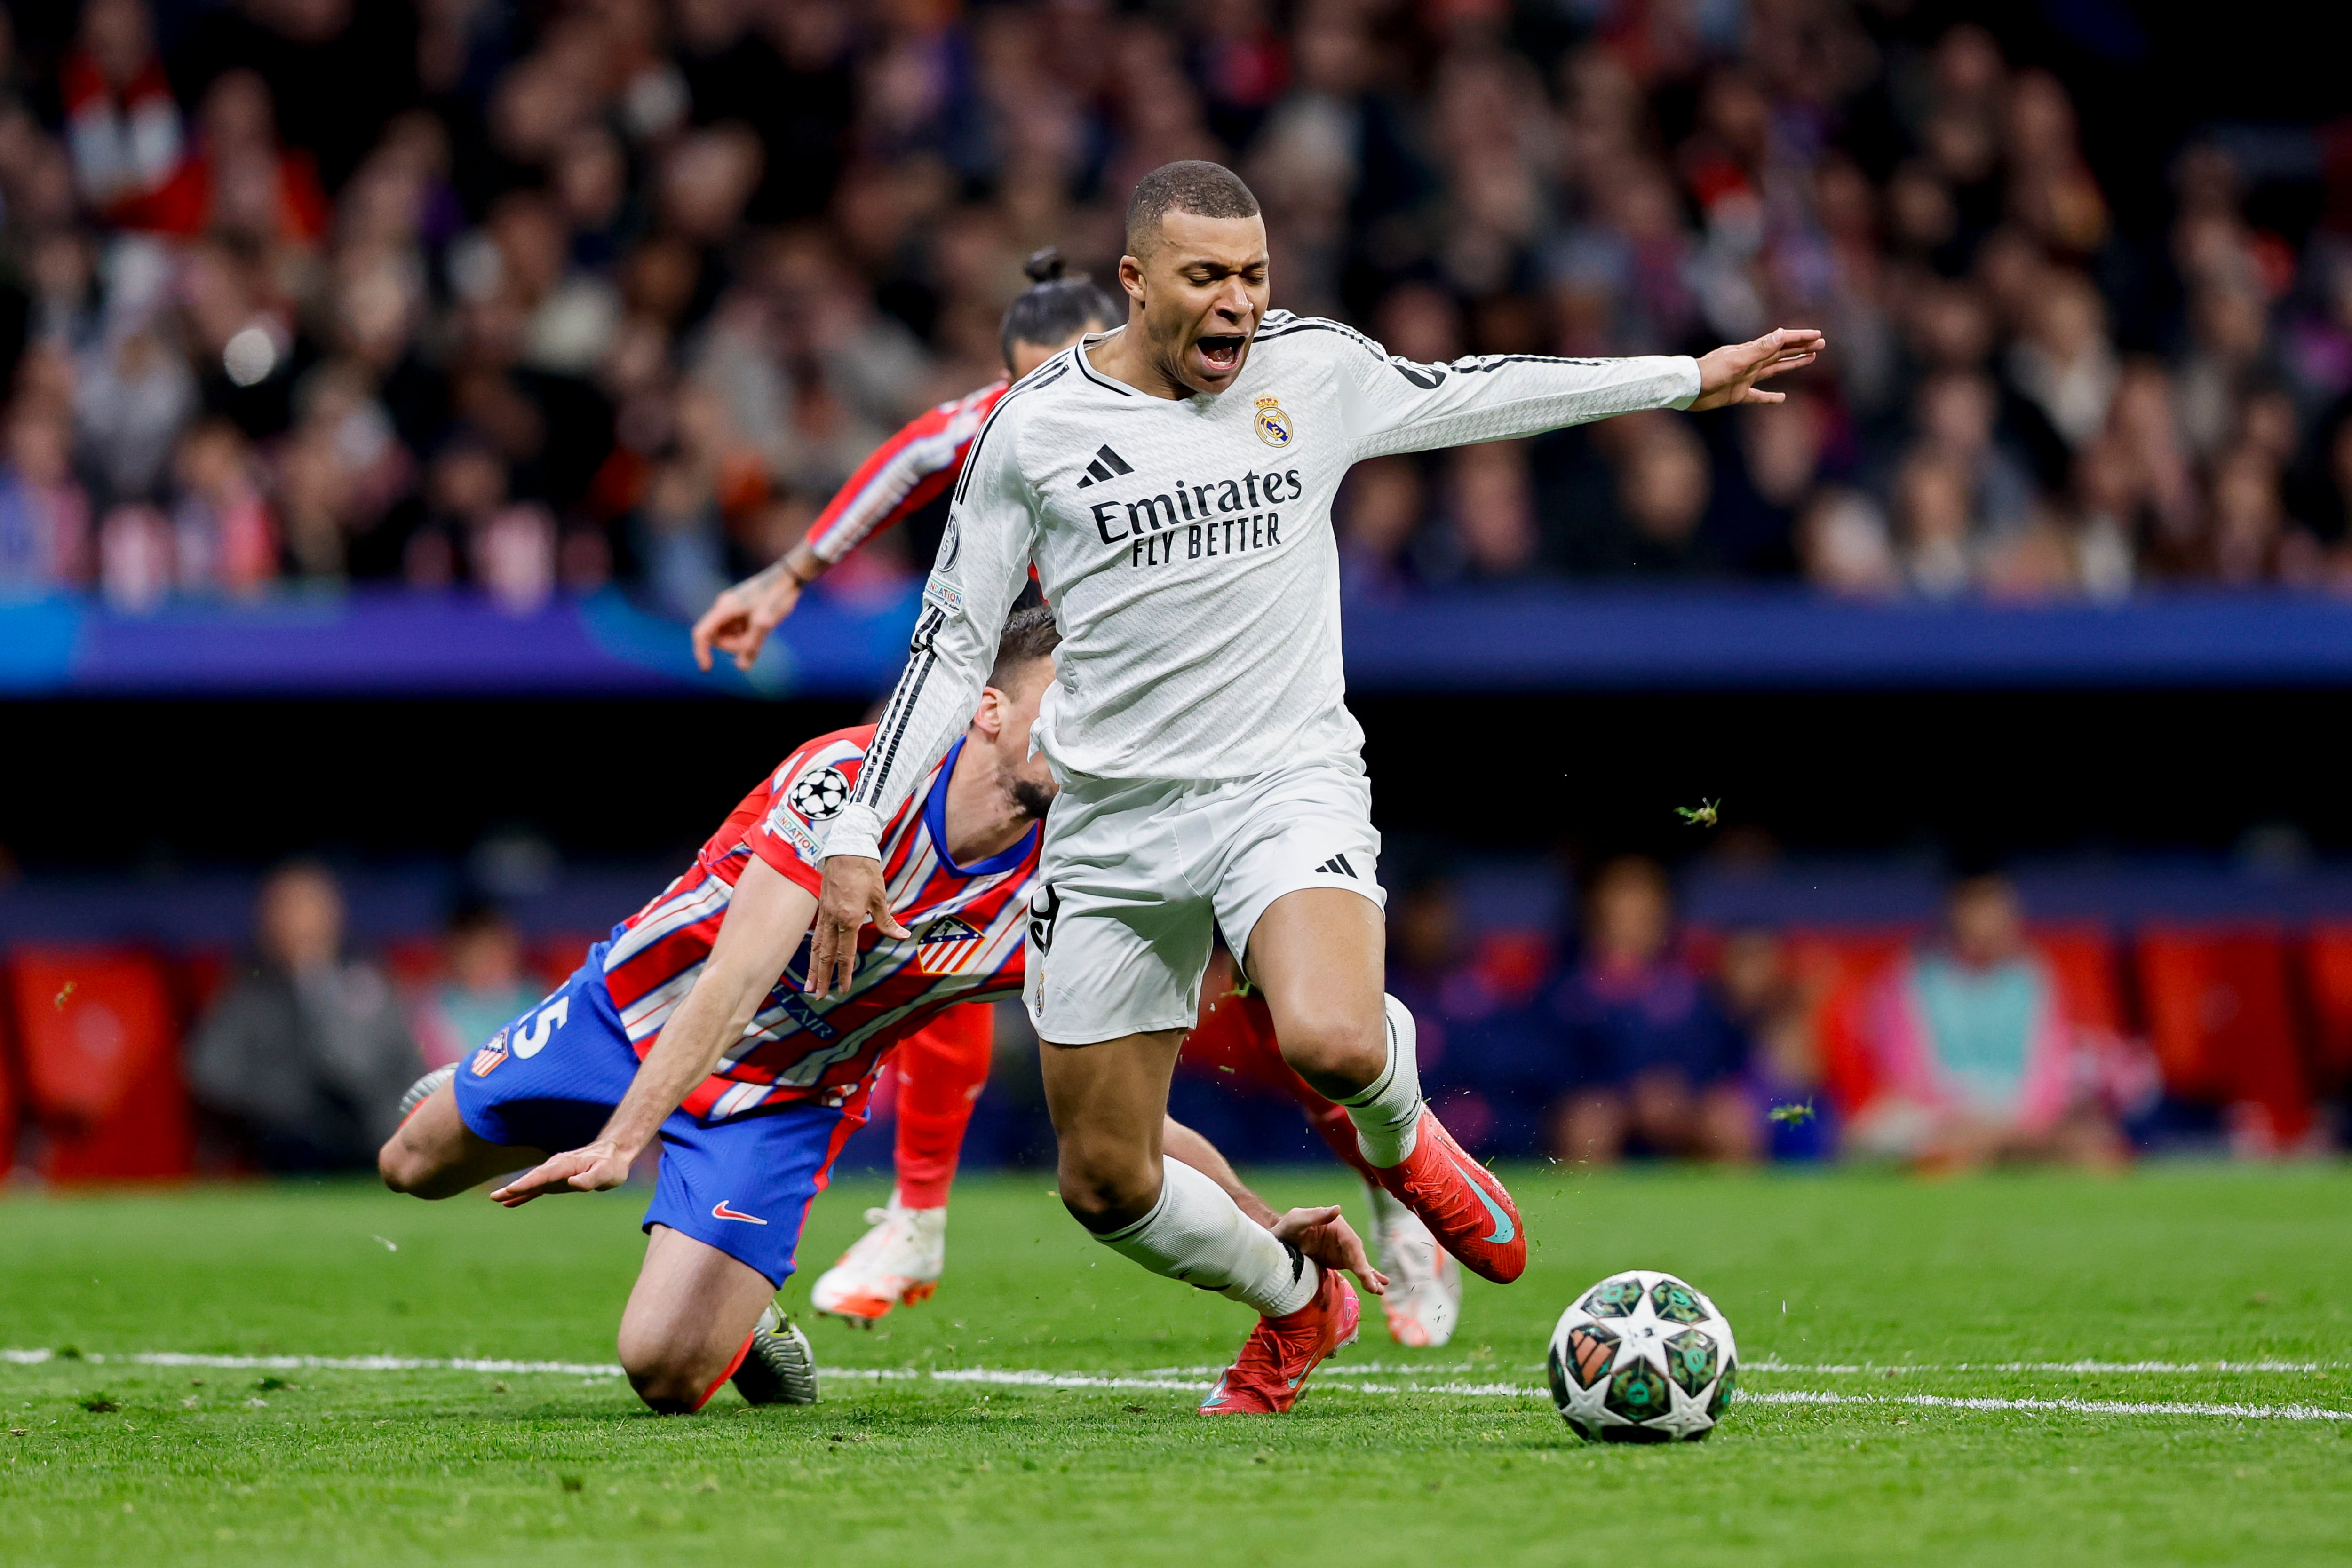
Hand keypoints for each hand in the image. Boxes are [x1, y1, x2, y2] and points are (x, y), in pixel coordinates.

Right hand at [489, 1140, 635, 1205]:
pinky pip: (536, 1188)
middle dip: (514, 1187)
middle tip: (495, 1196)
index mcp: (566, 1164)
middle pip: (532, 1178)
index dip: (527, 1183)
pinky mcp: (555, 1181)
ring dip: (514, 1190)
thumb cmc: (612, 1165)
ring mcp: (554, 1174)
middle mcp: (556, 1167)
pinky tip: (509, 1203)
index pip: (544, 1175)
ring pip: (531, 1183)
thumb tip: (572, 1183)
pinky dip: (523, 1194)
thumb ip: (590, 1179)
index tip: (512, 1189)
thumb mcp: (606, 1173)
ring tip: (495, 1198)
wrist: (614, 1154)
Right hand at [691, 564, 803, 672]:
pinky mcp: (740, 608)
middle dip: (732, 646)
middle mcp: (724, 606)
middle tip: (756, 642)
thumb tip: (741, 667)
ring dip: (740, 641)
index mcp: (724, 608)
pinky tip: (762, 628)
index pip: (701, 634)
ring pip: (727, 633)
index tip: (708, 669)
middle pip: (717, 637)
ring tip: (762, 632)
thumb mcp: (765, 623)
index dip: (701, 653)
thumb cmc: (777, 597)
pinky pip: (736, 628)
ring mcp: (732, 606)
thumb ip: (752, 645)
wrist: (789, 576)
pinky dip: (745, 634)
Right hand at [808, 855, 906, 996]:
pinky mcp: (821, 907)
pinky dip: (813, 949)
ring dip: (813, 967)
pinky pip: (816, 933)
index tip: (843, 989)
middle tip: (818, 995)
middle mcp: (833, 919)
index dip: (844, 973)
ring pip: (817, 946)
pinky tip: (813, 958)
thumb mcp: (880, 897)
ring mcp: (824, 914)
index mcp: (849, 919)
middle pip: (825, 954)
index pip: (845, 953)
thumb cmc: (866, 872)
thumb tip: (902, 936)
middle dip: (822, 977)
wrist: (847, 848)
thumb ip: (887, 921)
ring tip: (810, 984)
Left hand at [1270, 1204, 1387, 1296]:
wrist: (1278, 1240)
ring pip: (1360, 1263)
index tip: (1363, 1273)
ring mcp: (1341, 1249)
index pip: (1351, 1242)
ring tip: (1380, 1290)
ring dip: (1371, 1277)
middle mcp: (1342, 1237)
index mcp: (1336, 1225)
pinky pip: (1355, 1269)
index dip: (1359, 1258)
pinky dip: (1366, 1277)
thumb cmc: (1286, 1227)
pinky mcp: (1338, 1260)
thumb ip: (1316, 1215)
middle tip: (1375, 1287)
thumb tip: (1338, 1209)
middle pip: (1358, 1255)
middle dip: (1367, 1272)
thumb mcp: (1297, 1219)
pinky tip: (1376, 1287)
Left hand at [1689, 327, 1825, 410]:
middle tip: (1820, 344)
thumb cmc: (1709, 372)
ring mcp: (1746, 378)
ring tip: (1809, 360)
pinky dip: (1770, 397)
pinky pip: (1758, 395)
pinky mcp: (1738, 394)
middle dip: (1801, 348)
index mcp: (1752, 352)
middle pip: (1781, 353)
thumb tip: (1781, 334)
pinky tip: (1781, 398)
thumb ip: (1760, 349)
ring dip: (1791, 364)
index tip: (1818, 336)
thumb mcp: (1737, 361)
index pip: (1781, 342)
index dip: (1800, 339)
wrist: (1687, 389)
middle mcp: (1751, 362)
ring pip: (1774, 369)